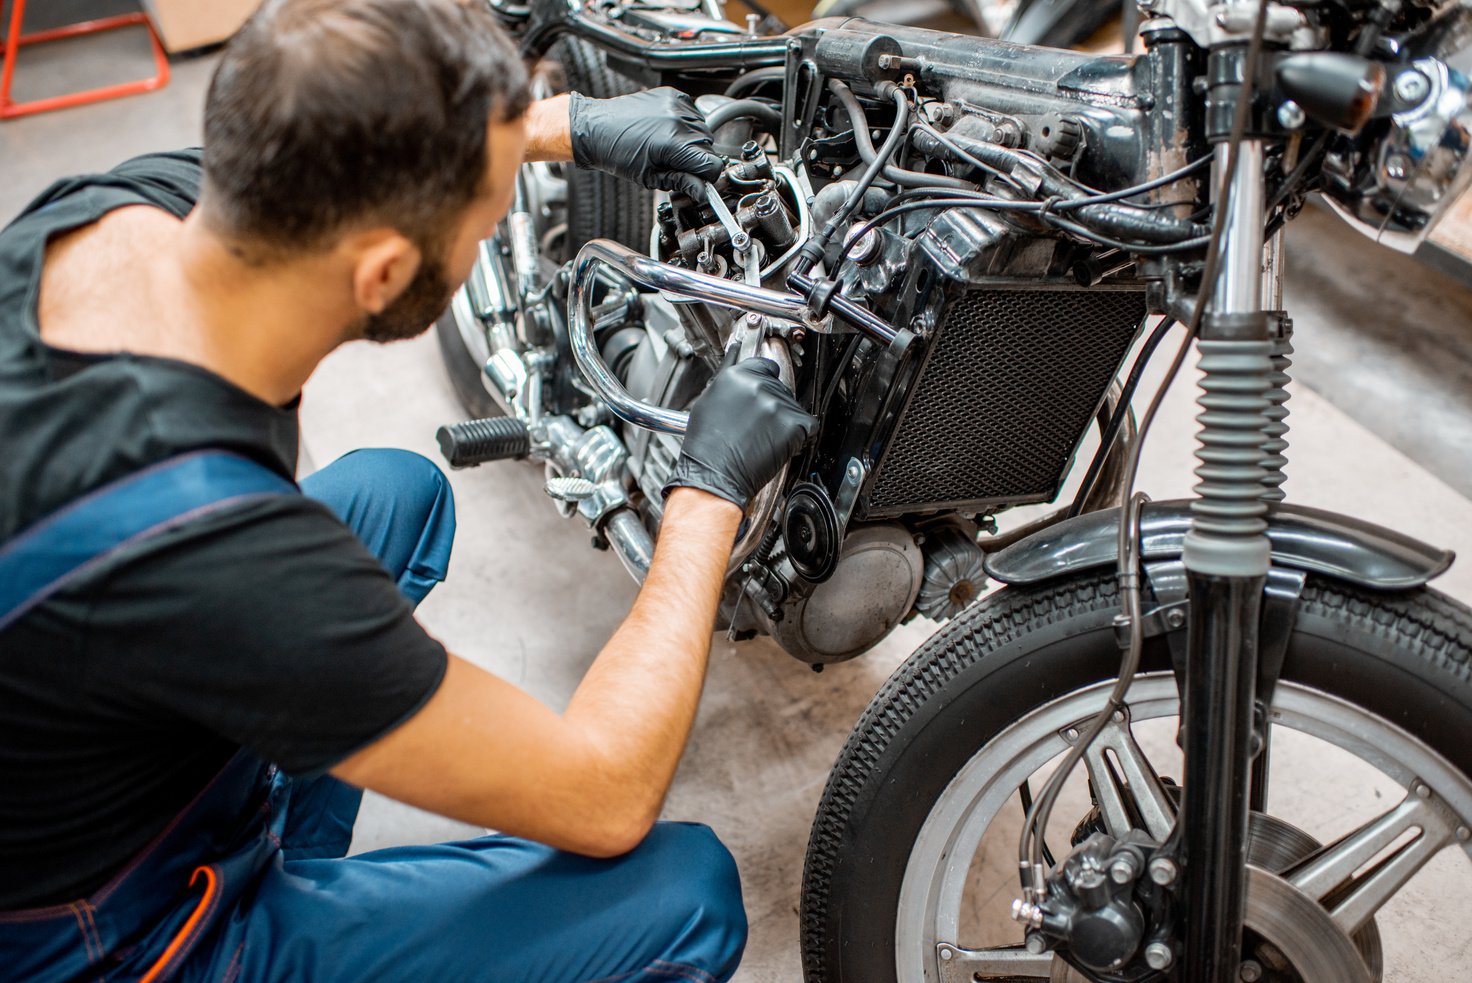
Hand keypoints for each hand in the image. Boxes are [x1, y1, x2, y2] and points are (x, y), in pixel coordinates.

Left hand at [569, 88, 723, 197]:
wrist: (596, 127)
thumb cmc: (615, 152)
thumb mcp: (649, 177)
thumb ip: (681, 182)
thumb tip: (702, 191)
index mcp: (673, 144)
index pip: (712, 164)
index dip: (707, 177)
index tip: (699, 180)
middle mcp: (677, 120)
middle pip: (708, 148)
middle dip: (697, 159)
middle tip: (675, 163)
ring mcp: (676, 104)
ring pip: (703, 130)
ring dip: (693, 142)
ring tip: (668, 146)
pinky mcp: (673, 95)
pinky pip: (694, 113)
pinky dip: (686, 125)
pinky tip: (668, 130)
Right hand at [664, 359, 817, 507]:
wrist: (715, 475)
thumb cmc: (707, 448)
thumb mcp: (708, 403)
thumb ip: (730, 386)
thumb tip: (740, 377)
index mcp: (736, 376)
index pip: (765, 366)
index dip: (766, 382)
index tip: (765, 391)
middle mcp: (758, 385)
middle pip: (780, 388)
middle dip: (773, 406)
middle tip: (758, 426)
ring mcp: (777, 404)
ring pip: (793, 408)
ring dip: (784, 422)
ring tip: (763, 438)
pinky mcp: (793, 424)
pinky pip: (808, 426)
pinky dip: (799, 436)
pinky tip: (778, 444)